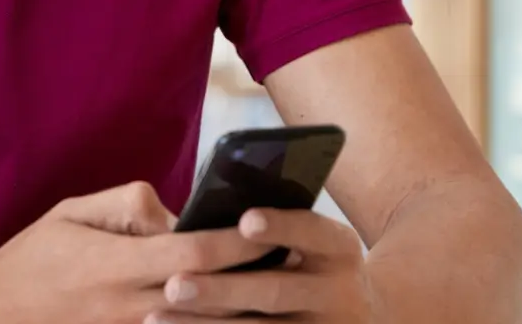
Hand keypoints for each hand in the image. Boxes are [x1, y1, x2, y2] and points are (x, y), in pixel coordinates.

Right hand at [0, 183, 266, 323]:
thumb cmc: (34, 259)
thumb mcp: (72, 212)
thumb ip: (127, 204)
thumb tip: (175, 211)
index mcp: (118, 264)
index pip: (195, 254)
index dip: (238, 243)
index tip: (269, 229)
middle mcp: (130, 307)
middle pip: (212, 297)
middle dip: (255, 281)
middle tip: (295, 265)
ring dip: (243, 314)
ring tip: (282, 297)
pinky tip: (238, 318)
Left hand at [144, 208, 375, 322]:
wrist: (364, 315)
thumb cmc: (314, 264)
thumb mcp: (315, 240)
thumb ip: (278, 225)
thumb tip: (224, 209)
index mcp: (339, 248)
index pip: (311, 231)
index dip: (280, 227)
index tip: (245, 221)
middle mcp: (338, 292)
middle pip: (274, 291)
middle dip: (222, 290)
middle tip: (174, 285)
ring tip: (157, 318)